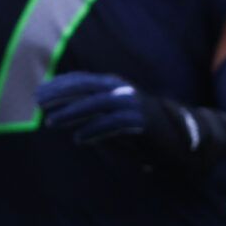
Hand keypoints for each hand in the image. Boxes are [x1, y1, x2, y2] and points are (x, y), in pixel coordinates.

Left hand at [36, 71, 225, 172]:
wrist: (188, 144)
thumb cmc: (147, 134)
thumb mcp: (117, 123)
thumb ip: (95, 117)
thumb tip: (66, 117)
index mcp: (117, 87)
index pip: (82, 81)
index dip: (59, 85)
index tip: (38, 93)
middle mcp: (124, 92)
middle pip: (86, 88)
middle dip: (60, 94)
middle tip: (37, 102)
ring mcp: (135, 105)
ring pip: (97, 104)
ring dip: (72, 112)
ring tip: (51, 122)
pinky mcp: (144, 123)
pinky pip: (115, 125)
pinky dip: (96, 131)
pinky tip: (80, 139)